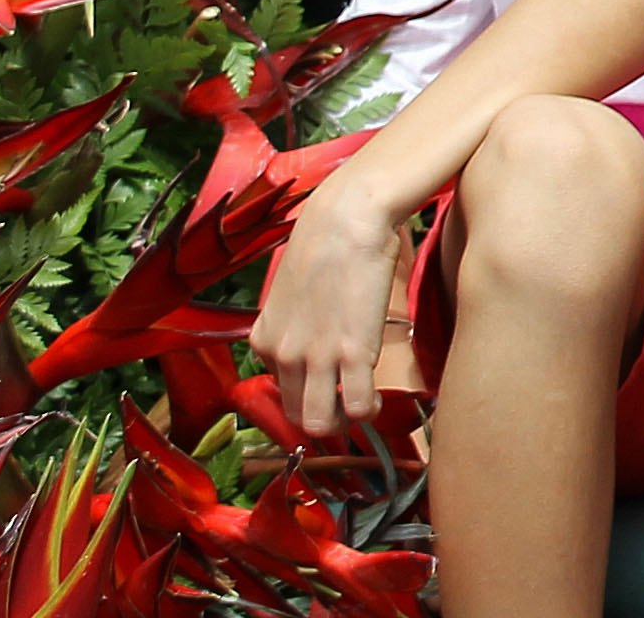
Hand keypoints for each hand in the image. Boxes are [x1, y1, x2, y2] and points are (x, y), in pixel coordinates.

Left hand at [249, 176, 406, 435]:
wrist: (348, 219)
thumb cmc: (328, 241)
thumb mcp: (293, 288)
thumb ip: (296, 320)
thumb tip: (315, 334)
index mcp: (265, 339)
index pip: (279, 389)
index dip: (307, 393)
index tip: (328, 387)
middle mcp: (284, 354)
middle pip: (296, 415)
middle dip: (323, 419)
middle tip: (345, 407)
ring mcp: (316, 357)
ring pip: (320, 423)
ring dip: (342, 423)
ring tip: (362, 408)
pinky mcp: (352, 353)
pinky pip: (356, 406)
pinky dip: (368, 412)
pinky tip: (377, 399)